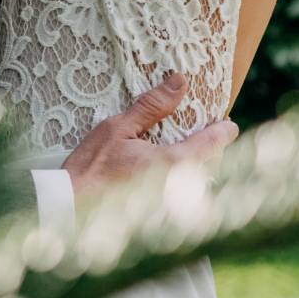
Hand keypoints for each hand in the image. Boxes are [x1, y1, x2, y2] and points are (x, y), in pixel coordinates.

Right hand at [60, 72, 239, 203]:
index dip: (223, 131)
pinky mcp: (163, 215)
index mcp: (172, 162)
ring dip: (196, 167)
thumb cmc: (91, 166)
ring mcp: (172, 204)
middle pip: (209, 165)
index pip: (212, 144)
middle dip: (210, 150)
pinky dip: (182, 182)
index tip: (228, 123)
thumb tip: (180, 82)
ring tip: (188, 152)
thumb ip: (151, 106)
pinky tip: (167, 174)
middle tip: (208, 133)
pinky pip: (183, 195)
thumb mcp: (118, 128)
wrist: (70, 207)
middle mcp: (178, 186)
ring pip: (197, 182)